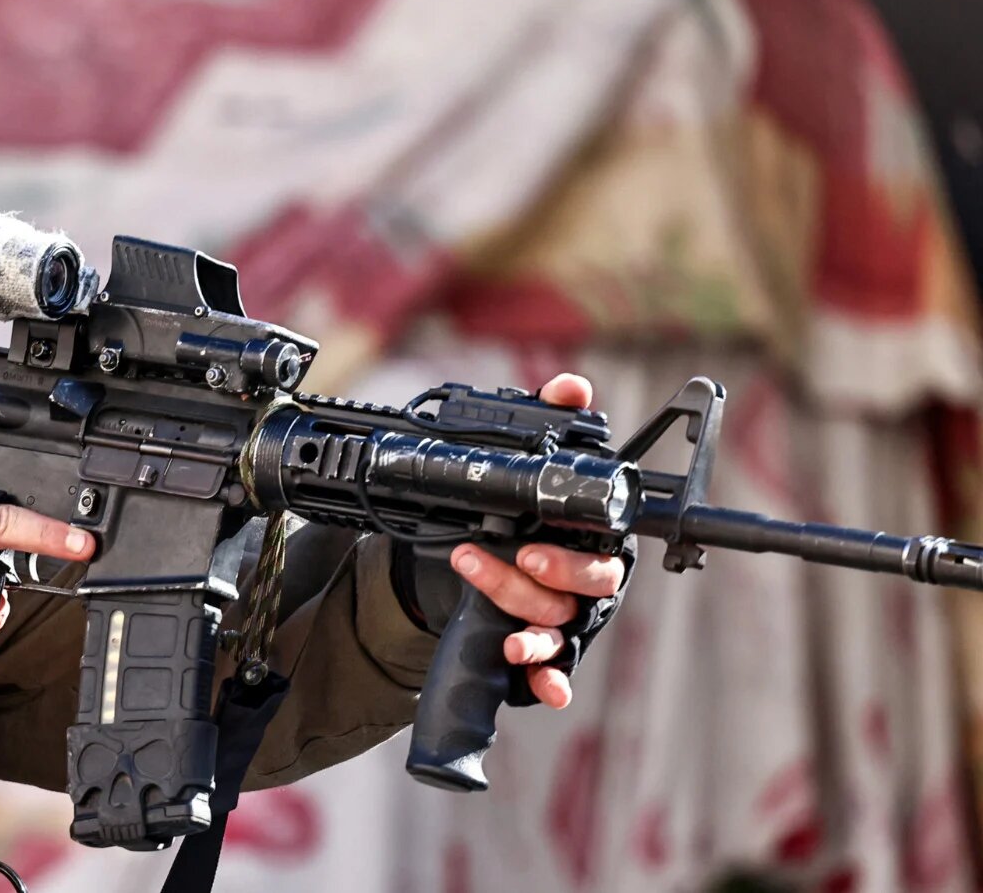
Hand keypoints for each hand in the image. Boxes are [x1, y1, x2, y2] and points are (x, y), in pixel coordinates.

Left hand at [446, 373, 625, 709]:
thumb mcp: (524, 461)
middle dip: (551, 580)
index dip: (574, 554)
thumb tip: (571, 385)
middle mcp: (586, 585)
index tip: (533, 547)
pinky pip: (556, 672)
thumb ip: (552, 419)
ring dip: (529, 626)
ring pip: (560, 628)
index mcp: (593, 541)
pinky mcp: (542, 647)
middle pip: (585, 591)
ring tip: (497, 623)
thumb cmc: (515, 509)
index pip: (606, 550)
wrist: (468, 552)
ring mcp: (567, 620)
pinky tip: (541, 688)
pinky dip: (551, 682)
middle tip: (517, 562)